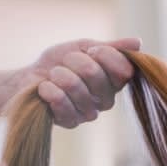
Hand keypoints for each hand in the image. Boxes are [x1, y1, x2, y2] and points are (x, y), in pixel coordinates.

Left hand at [23, 38, 141, 127]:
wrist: (28, 79)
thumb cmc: (58, 62)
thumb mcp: (83, 48)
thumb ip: (109, 47)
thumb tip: (138, 43)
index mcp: (114, 82)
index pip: (124, 70)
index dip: (106, 55)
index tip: (90, 49)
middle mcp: (106, 100)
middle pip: (96, 74)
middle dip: (74, 61)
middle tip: (65, 62)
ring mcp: (89, 113)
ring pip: (76, 86)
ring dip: (59, 74)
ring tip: (53, 75)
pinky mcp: (70, 122)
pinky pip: (61, 102)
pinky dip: (48, 89)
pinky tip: (44, 88)